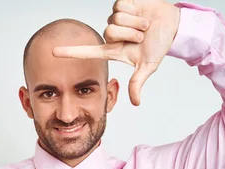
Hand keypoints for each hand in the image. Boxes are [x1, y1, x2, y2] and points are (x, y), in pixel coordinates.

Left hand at [53, 0, 180, 105]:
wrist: (172, 24)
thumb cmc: (159, 45)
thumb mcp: (148, 66)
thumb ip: (137, 83)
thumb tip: (136, 103)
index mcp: (113, 50)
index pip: (87, 52)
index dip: (70, 52)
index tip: (53, 52)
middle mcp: (111, 34)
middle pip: (109, 31)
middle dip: (130, 33)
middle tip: (142, 36)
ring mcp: (115, 18)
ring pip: (116, 19)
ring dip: (134, 23)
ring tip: (144, 25)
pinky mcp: (122, 4)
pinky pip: (121, 6)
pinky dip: (135, 11)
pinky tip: (141, 12)